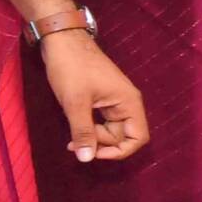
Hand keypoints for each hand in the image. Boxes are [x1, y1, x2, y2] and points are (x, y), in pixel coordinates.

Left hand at [39, 31, 146, 162]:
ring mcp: (115, 101)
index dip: (119, 151)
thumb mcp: (75, 103)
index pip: (138, 138)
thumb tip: (86, 160)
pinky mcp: (103, 98)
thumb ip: (83, 132)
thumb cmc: (72, 69)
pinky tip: (74, 125)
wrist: (63, 41)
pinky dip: (89, 127)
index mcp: (129, 103)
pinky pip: (102, 121)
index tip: (92, 153)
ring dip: (93, 136)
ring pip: (111, 129)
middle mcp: (127, 103)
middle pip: (123, 136)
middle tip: (73, 140)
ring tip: (70, 137)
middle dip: (100, 143)